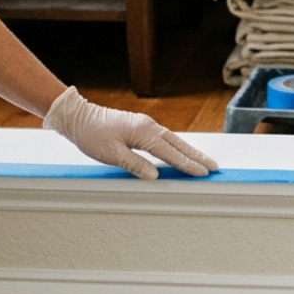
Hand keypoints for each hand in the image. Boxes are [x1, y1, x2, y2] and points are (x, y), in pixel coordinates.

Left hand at [42, 86, 219, 179]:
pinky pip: (164, 138)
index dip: (188, 165)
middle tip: (214, 167)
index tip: (204, 173)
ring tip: (203, 162)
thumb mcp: (111, 154)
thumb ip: (135, 165)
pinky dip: (176, 146)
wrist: (79, 117)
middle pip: (178, 144)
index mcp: (143, 133)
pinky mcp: (140, 126)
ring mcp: (145, 125)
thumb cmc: (92, 135)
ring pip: (173, 140)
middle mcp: (149, 126)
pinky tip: (180, 152)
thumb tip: (156, 176)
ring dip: (188, 151)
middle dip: (196, 156)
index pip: (171, 153)